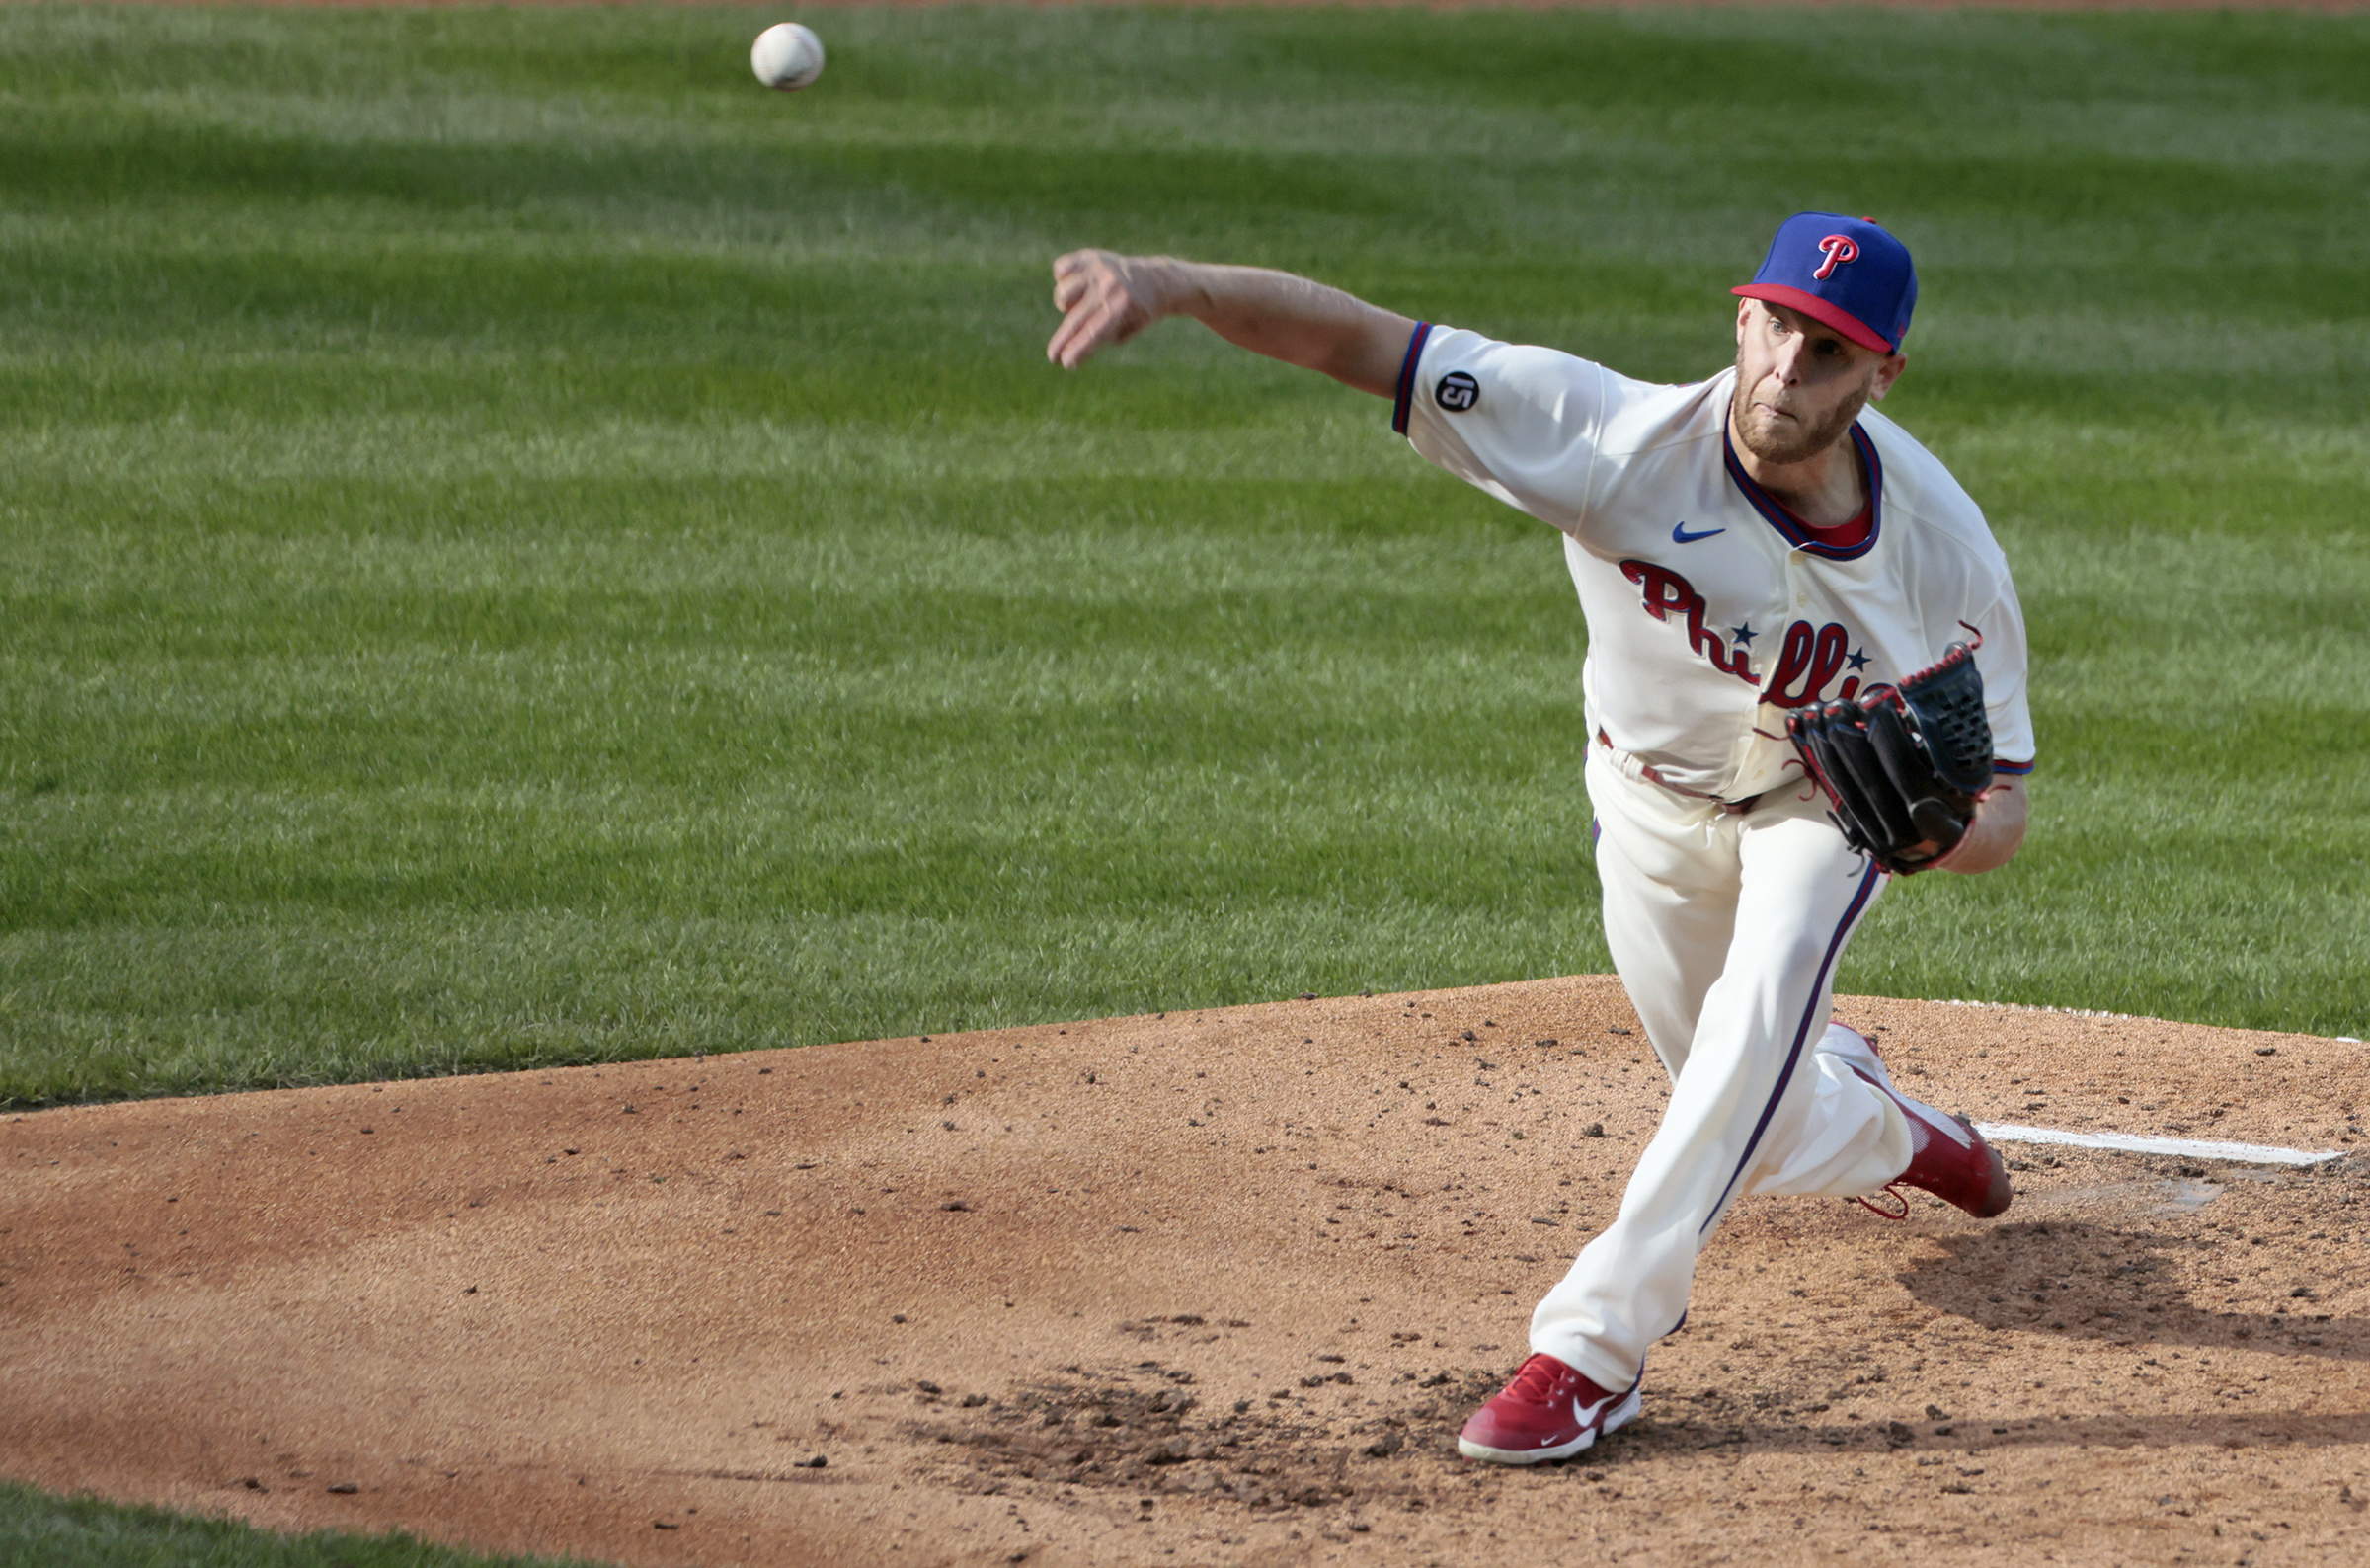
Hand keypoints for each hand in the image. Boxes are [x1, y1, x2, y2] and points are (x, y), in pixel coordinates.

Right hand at [1046, 249, 1172, 369]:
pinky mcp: (1088, 256)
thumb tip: (1072, 354)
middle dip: (1061, 341)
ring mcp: (1097, 269)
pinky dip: (1062, 279)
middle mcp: (1108, 286)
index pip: (1093, 332)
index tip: (1065, 362)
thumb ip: (1102, 341)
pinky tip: (1075, 286)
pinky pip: (1060, 268)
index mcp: (1121, 306)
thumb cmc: (1139, 312)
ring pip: (1063, 292)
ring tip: (1076, 307)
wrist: (1155, 280)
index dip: (1077, 349)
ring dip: (1064, 305)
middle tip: (1052, 357)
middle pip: (1076, 318)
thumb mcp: (1129, 330)